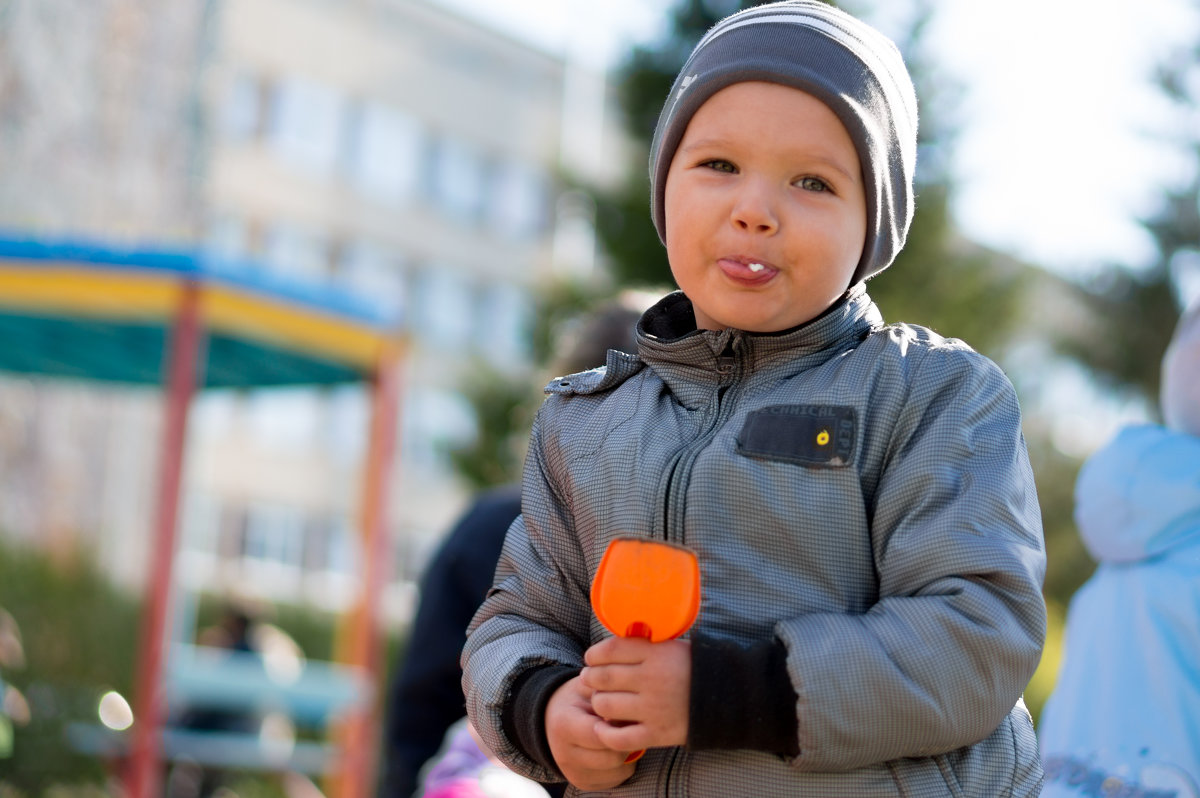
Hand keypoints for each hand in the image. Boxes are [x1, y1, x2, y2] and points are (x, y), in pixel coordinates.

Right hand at [545, 674, 635, 790]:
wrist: (551, 718)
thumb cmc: (576, 699)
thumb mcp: (587, 686)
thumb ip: (607, 694)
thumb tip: (630, 710)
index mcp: (564, 725)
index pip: (601, 734)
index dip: (619, 725)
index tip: (622, 714)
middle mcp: (565, 754)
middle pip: (614, 756)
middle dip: (626, 739)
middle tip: (626, 724)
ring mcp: (573, 773)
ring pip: (620, 770)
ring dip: (628, 753)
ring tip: (619, 735)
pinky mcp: (584, 783)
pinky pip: (618, 778)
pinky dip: (623, 764)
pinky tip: (614, 747)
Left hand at [581, 636, 690, 751]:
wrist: (730, 696)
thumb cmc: (696, 668)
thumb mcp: (671, 646)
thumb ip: (643, 646)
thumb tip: (609, 649)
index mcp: (656, 653)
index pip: (611, 650)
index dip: (594, 654)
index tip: (591, 659)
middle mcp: (651, 679)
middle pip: (603, 677)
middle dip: (590, 678)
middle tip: (589, 679)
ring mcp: (653, 708)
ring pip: (605, 706)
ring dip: (598, 703)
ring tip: (602, 701)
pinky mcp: (657, 734)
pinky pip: (618, 738)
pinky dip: (605, 734)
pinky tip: (604, 728)